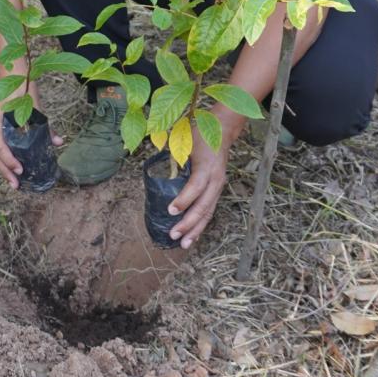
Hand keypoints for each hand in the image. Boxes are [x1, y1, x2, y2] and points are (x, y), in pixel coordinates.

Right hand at [0, 86, 62, 189]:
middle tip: (16, 186)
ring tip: (14, 181)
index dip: (9, 160)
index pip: (0, 145)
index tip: (20, 170)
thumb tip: (58, 143)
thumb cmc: (22, 87)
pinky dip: (4, 156)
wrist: (11, 71)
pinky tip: (12, 166)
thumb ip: (45, 127)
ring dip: (3, 166)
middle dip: (5, 171)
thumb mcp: (35, 106)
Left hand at [168, 130, 228, 248]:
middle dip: (189, 223)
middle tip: (173, 235)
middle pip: (204, 205)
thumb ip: (173, 157)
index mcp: (207, 166)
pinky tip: (193, 236)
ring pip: (208, 212)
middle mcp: (216, 179)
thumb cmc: (199, 136)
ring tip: (185, 244)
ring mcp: (218, 186)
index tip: (170, 211)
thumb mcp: (184, 142)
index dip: (184, 199)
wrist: (222, 131)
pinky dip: (201, 224)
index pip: (196, 186)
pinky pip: (210, 210)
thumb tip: (155, 173)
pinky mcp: (217, 190)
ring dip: (196, 229)